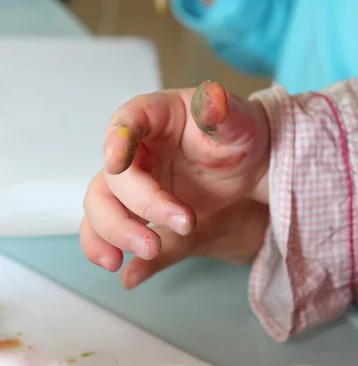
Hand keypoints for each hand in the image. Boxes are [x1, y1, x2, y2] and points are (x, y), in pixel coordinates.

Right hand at [81, 81, 269, 287]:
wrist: (248, 164)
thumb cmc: (239, 134)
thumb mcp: (239, 121)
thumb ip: (221, 112)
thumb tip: (210, 100)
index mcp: (155, 116)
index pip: (127, 120)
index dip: (117, 140)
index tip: (116, 162)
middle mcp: (136, 148)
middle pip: (113, 177)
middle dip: (135, 207)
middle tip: (169, 231)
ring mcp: (134, 180)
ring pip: (101, 205)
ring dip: (115, 231)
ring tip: (149, 251)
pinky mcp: (137, 208)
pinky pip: (108, 226)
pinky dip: (104, 245)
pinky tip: (119, 265)